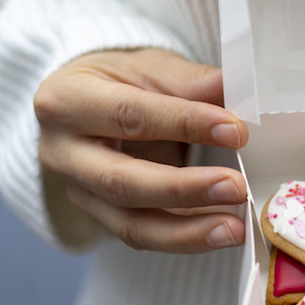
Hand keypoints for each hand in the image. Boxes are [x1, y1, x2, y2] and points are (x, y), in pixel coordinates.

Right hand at [34, 48, 249, 252]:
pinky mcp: (100, 217)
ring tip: (236, 228)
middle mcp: (62, 152)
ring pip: (129, 223)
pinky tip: (221, 232)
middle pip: (121, 182)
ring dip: (187, 232)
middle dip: (183, 189)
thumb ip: (191, 81)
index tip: (235, 131)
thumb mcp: (150, 67)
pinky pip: (143, 235)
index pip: (129, 115)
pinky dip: (186, 238)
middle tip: (236, 187)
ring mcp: (78, 191)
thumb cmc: (121, 80)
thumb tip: (241, 88)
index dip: (184, 124)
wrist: (87, 103)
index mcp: (67, 100)